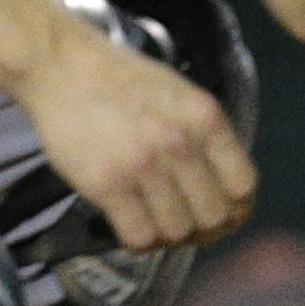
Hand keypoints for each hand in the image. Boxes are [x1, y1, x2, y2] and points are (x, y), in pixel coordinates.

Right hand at [15, 19, 256, 252]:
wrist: (61, 64)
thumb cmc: (118, 77)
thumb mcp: (179, 93)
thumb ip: (203, 134)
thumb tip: (220, 182)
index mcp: (205, 118)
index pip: (244, 186)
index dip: (236, 209)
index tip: (224, 215)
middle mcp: (180, 144)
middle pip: (214, 216)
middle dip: (203, 229)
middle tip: (186, 225)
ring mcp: (143, 166)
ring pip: (177, 232)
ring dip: (168, 235)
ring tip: (154, 222)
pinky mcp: (107, 185)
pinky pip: (139, 237)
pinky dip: (139, 241)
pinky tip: (131, 226)